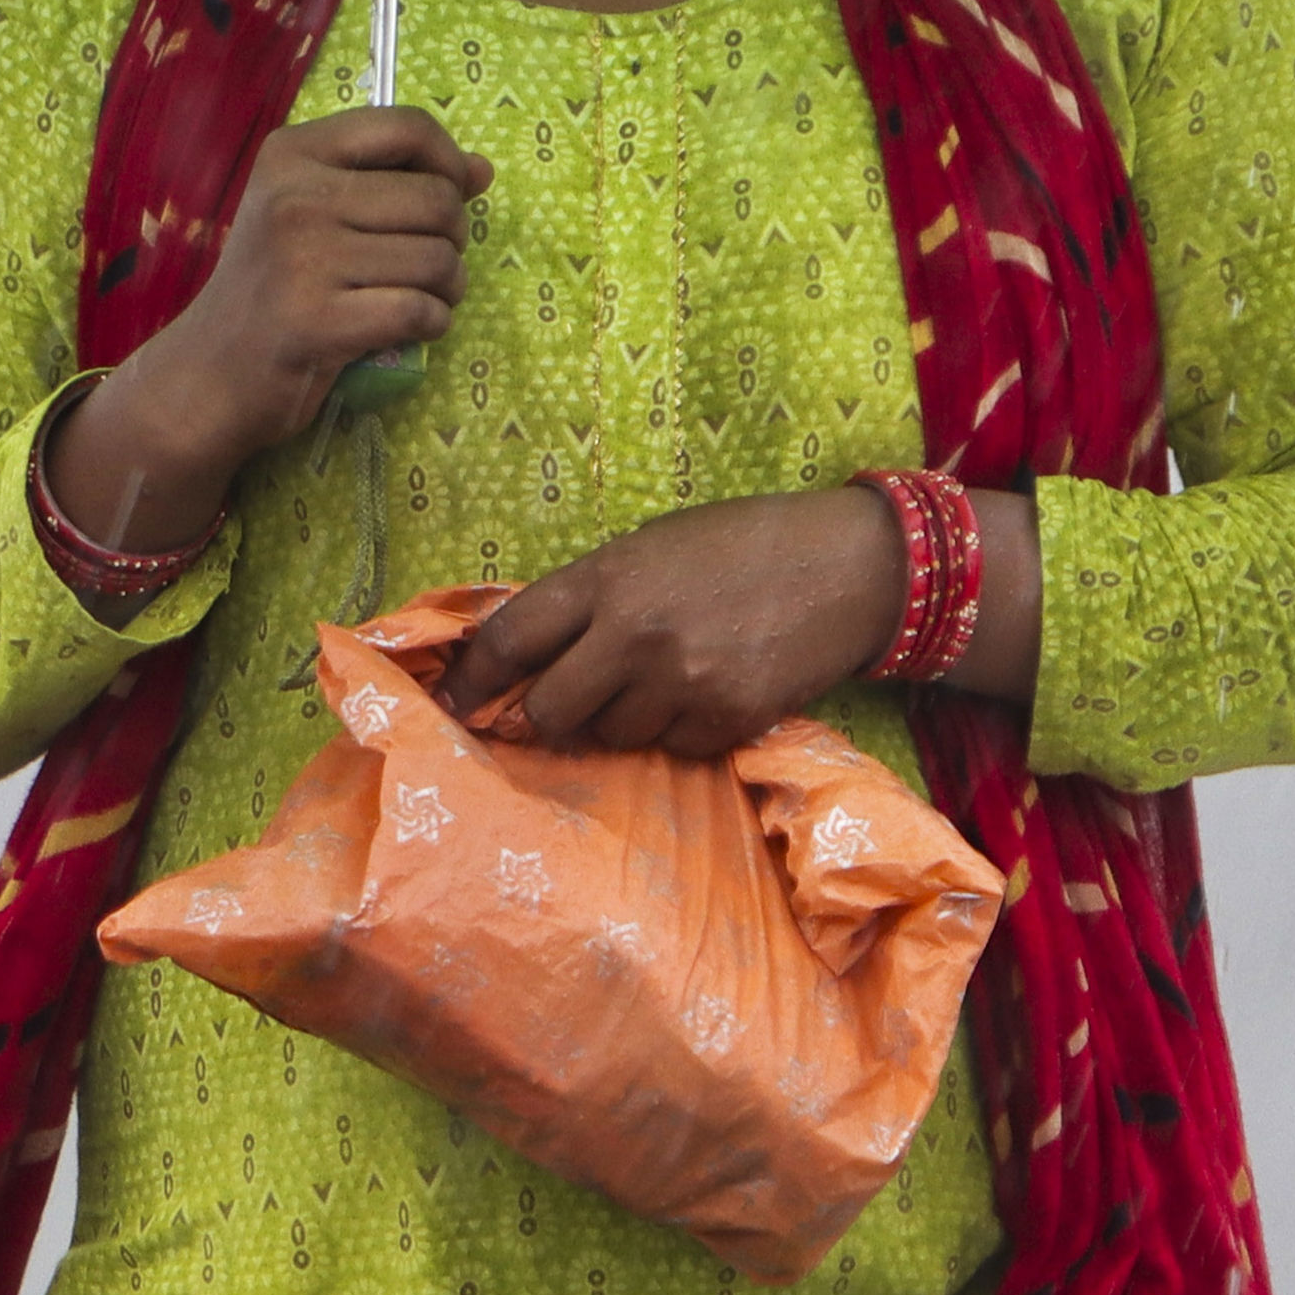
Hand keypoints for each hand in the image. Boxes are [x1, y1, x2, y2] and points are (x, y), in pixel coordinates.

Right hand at [44, 108, 492, 588]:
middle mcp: (295, 196)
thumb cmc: (272, 287)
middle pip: (436, 199)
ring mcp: (304, 258)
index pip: (405, 127)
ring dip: (448, 288)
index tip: (455, 193)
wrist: (211, 372)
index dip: (449, 159)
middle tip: (428, 265)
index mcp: (292, 154)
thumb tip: (482, 171)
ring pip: (438, 259)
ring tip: (420, 299)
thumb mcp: (313, 213)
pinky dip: (432, 324)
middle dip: (453, 239)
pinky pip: (421, 311)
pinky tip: (410, 329)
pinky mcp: (318, 321)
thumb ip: (393, 182)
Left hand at [435, 486, 902, 758]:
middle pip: (548, 710)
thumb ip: (593, 597)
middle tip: (574, 700)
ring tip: (668, 675)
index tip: (449, 705)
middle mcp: (634, 633)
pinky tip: (711, 689)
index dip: (472, 677)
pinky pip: (672, 750)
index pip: (510, 637)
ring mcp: (681, 681)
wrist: (844, 565)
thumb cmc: (740, 544)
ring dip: (625, 719)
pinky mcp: (726, 720)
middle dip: (550, 713)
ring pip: (612, 737)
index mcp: (606, 577)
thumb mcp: (651, 547)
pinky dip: (681, 731)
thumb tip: (533, 656)